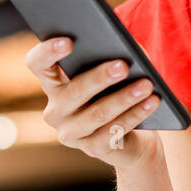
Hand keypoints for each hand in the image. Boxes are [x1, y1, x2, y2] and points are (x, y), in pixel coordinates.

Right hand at [26, 36, 161, 168]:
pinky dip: (136, 114)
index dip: (48, 52)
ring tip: (147, 84)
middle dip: (100, 77)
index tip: (69, 41)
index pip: (38, 64)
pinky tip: (152, 102)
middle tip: (123, 65)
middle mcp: (55, 110)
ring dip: (125, 97)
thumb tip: (127, 48)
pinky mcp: (92, 149)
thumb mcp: (118, 71)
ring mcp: (71, 133)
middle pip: (73, 91)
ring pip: (97, 113)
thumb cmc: (121, 92)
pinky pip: (114, 131)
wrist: (135, 139)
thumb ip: (116, 54)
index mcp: (54, 83)